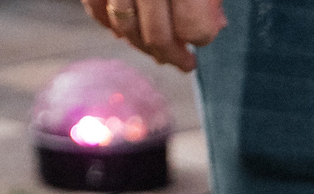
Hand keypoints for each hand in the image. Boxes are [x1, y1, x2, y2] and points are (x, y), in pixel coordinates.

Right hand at [82, 0, 222, 71]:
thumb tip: (217, 26)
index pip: (193, 27)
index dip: (202, 36)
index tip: (204, 36)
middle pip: (158, 35)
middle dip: (174, 55)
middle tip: (186, 63)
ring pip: (126, 29)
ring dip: (144, 46)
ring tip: (160, 51)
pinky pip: (96, 9)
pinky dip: (110, 25)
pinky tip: (127, 33)